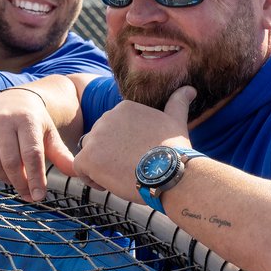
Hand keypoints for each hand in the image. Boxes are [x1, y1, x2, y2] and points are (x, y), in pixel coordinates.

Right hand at [0, 85, 76, 201]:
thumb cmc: (34, 122)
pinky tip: (2, 170)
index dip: (35, 178)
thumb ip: (61, 154)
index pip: (31, 154)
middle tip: (30, 195)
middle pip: (11, 162)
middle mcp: (3, 120)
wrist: (11, 99)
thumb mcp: (50, 134)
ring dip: (6, 179)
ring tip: (18, 180)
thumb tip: (77, 173)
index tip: (39, 196)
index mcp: (27, 120)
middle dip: (22, 183)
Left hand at [74, 86, 195, 202]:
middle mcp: (106, 117)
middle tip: (133, 167)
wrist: (169, 172)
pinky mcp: (87, 157)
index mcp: (124, 108)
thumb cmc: (174, 149)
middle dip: (111, 155)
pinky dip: (92, 178)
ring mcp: (95, 137)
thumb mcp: (176, 120)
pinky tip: (111, 182)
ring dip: (102, 166)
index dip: (124, 145)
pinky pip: (81, 169)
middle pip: (100, 140)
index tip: (139, 155)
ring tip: (123, 175)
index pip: (114, 129)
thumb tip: (190, 89)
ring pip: (90, 154)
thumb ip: (178, 102)